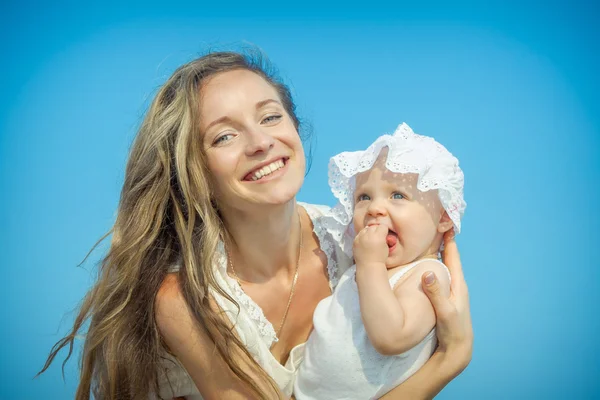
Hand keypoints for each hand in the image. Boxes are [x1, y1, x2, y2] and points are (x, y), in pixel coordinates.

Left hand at [353, 224, 388, 268]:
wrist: (368, 266)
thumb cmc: (380, 257)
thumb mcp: (386, 246)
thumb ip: (384, 236)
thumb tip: (381, 230)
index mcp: (378, 236)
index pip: (382, 226)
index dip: (384, 230)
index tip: (384, 235)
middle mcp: (368, 235)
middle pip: (374, 227)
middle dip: (376, 230)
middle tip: (377, 237)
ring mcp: (360, 237)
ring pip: (366, 229)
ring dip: (369, 232)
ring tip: (370, 239)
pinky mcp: (355, 240)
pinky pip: (359, 234)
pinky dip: (362, 236)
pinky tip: (365, 242)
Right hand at [421, 230, 472, 370]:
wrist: (457, 349)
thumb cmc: (453, 330)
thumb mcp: (444, 311)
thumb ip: (436, 293)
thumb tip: (428, 272)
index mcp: (458, 284)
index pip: (452, 256)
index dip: (449, 240)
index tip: (445, 223)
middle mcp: (455, 284)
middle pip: (447, 257)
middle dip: (441, 242)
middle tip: (433, 226)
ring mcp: (449, 291)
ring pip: (442, 266)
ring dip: (435, 253)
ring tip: (426, 240)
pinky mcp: (442, 297)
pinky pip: (436, 275)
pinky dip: (430, 265)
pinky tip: (422, 265)